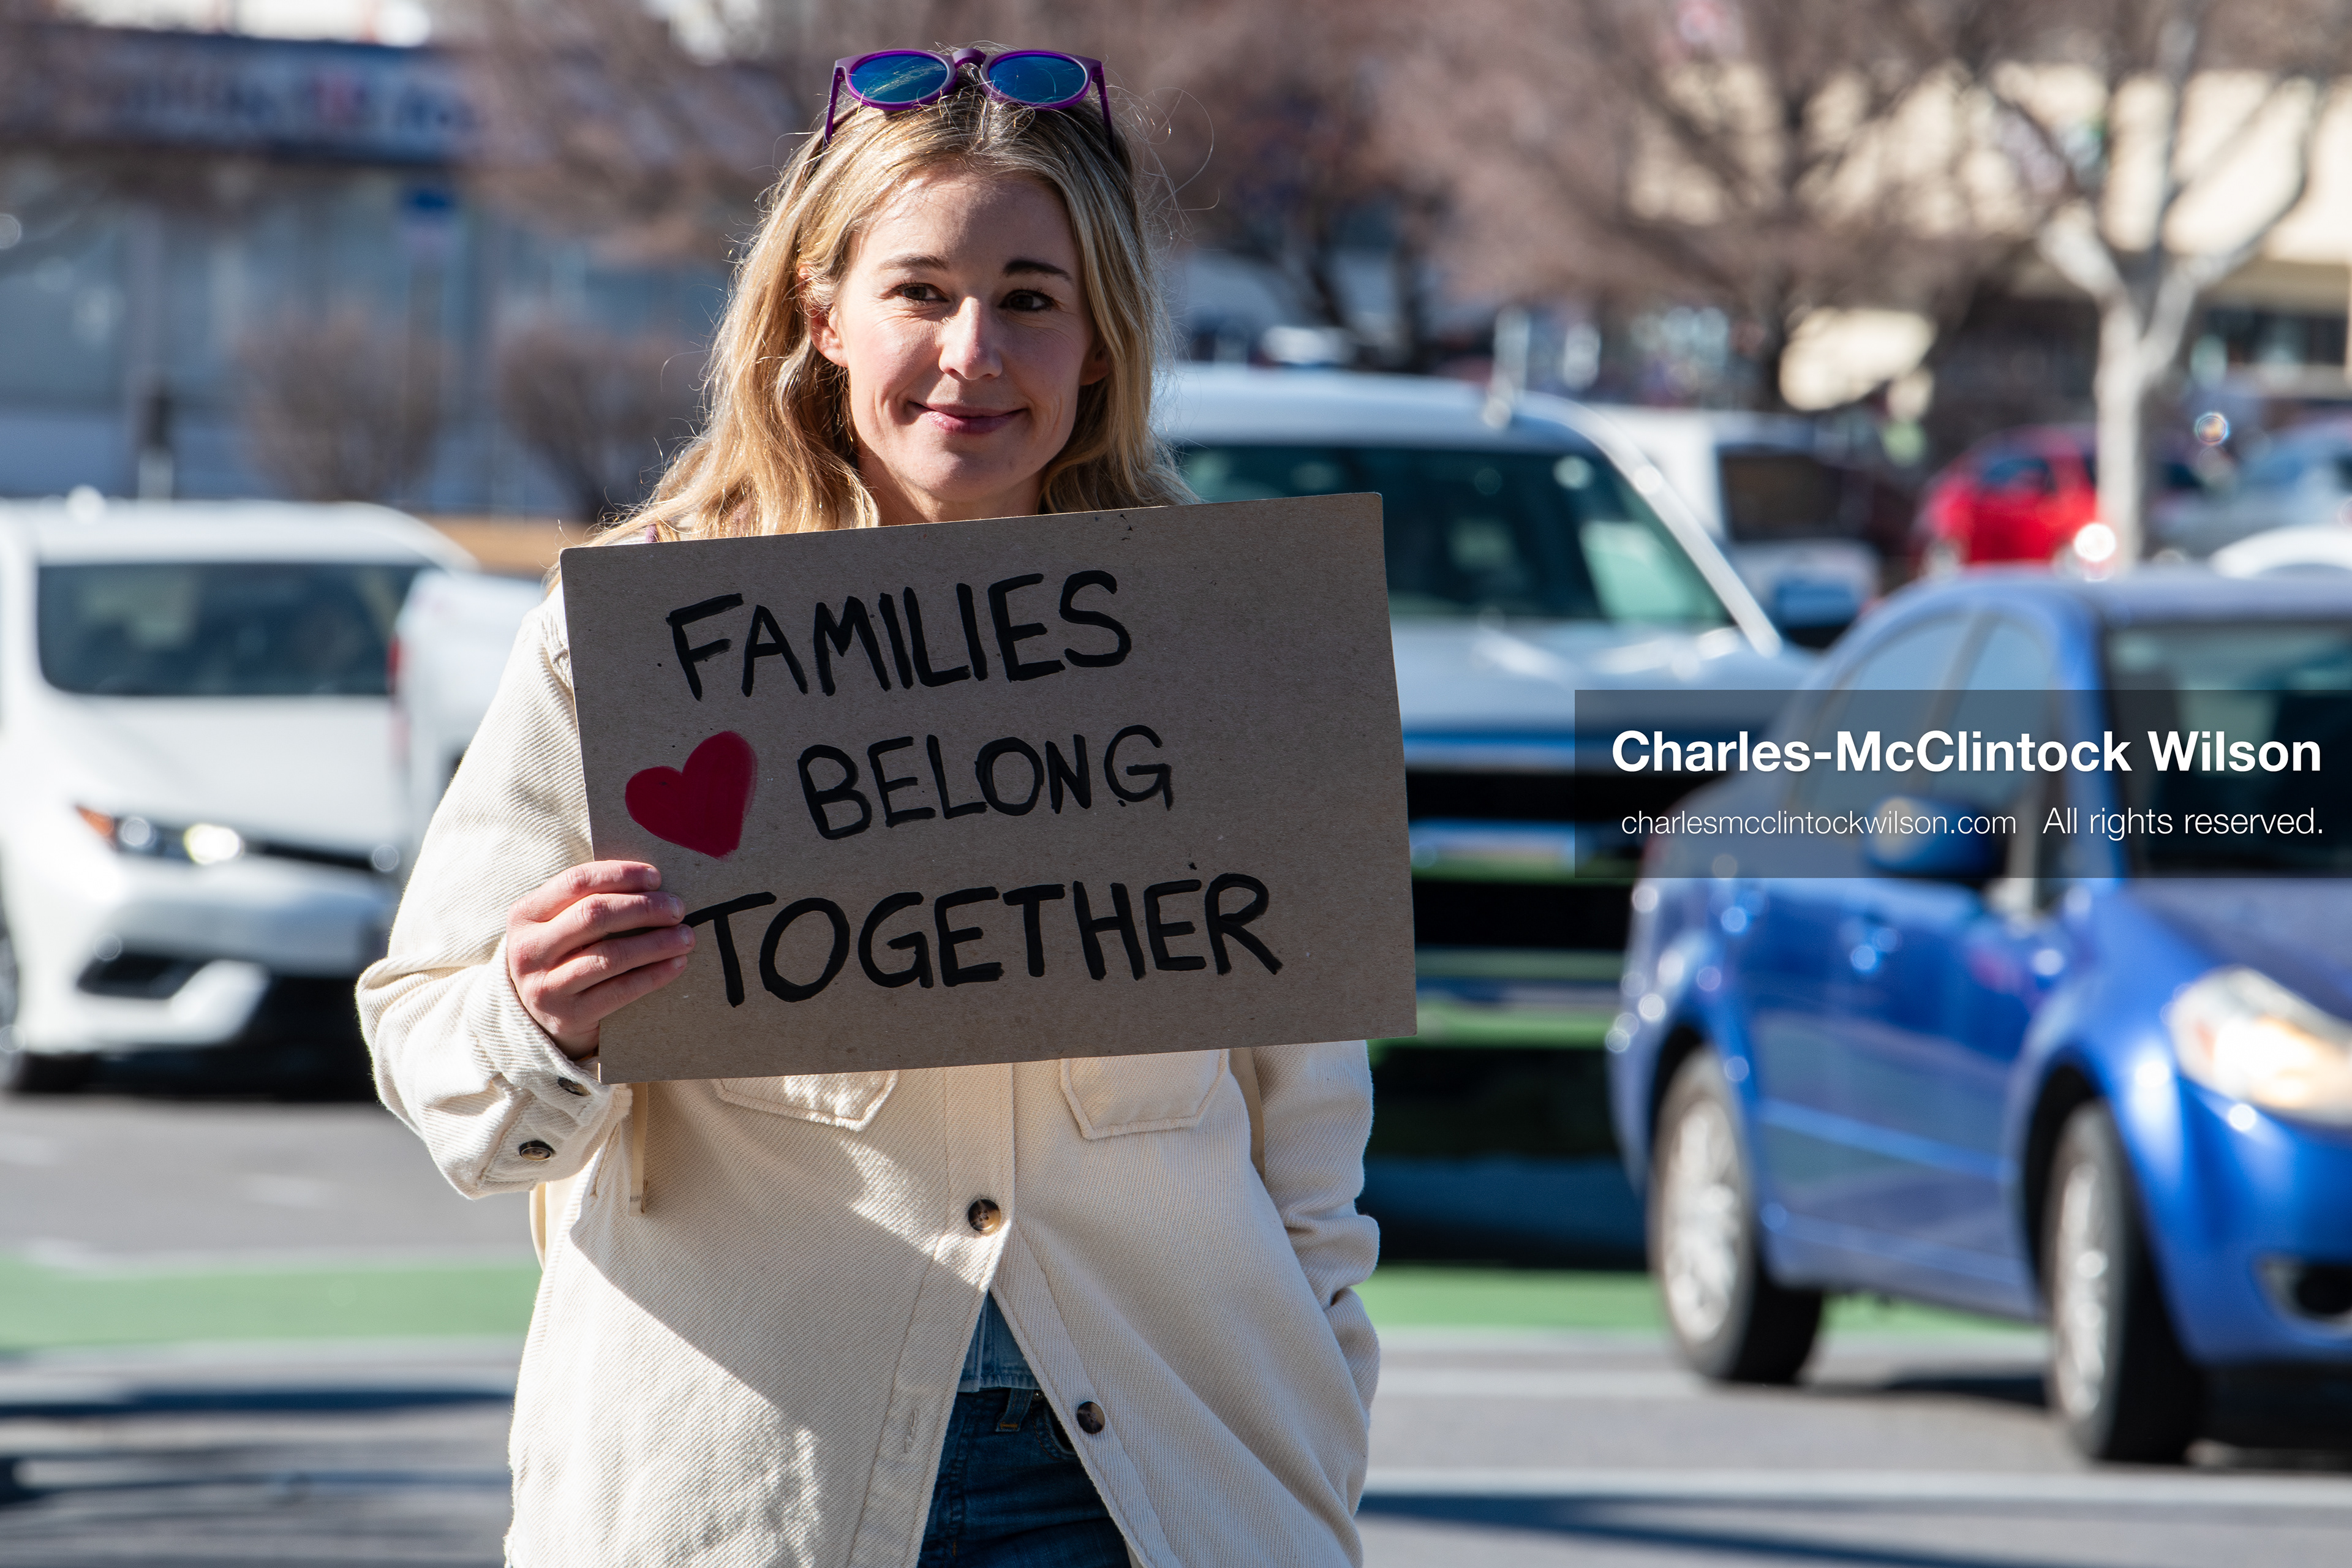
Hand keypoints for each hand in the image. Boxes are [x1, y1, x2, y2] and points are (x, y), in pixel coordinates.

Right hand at [506, 861, 694, 1058]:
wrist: (541, 1019)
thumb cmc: (564, 957)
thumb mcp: (560, 926)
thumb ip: (589, 902)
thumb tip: (652, 882)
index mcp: (525, 914)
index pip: (576, 882)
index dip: (620, 874)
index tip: (655, 877)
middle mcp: (527, 950)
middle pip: (594, 916)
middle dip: (643, 907)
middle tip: (677, 908)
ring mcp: (545, 986)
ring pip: (610, 955)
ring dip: (656, 943)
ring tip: (686, 936)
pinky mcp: (569, 1016)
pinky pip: (621, 990)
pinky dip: (654, 974)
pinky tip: (677, 964)